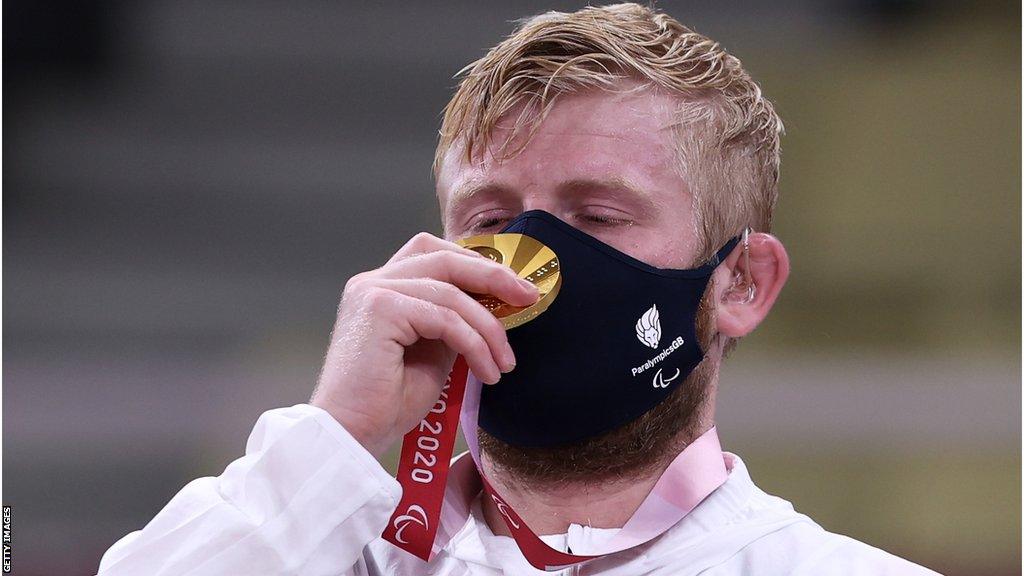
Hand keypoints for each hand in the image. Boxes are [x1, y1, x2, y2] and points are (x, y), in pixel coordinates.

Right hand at [311, 232, 538, 456]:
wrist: (350, 435)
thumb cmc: (386, 404)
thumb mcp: (432, 353)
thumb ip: (452, 323)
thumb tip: (492, 307)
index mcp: (382, 287)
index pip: (435, 254)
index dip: (477, 264)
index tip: (514, 288)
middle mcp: (373, 281)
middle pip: (446, 258)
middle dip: (494, 276)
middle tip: (529, 298)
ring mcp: (374, 291)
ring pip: (451, 293)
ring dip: (488, 329)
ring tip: (504, 364)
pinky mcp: (380, 309)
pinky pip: (445, 318)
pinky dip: (474, 344)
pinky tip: (487, 372)